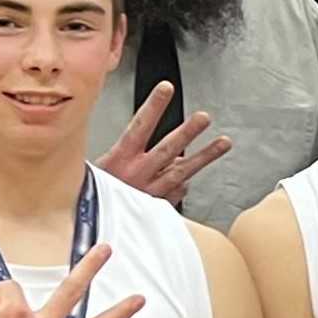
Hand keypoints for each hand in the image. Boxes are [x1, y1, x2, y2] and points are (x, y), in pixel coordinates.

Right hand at [105, 81, 230, 204]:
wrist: (93, 228)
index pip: (139, 126)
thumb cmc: (93, 194)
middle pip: (168, 148)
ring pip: (182, 171)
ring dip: (205, 156)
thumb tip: (136, 133)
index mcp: (120, 159)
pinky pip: (178, 191)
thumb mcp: (96, 168)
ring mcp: (151, 191)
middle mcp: (138, 174)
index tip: (166, 88)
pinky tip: (188, 179)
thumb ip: (119, 152)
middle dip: (188, 132)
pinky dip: (183, 183)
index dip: (153, 107)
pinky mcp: (159, 207)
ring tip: (224, 143)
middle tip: (204, 117)